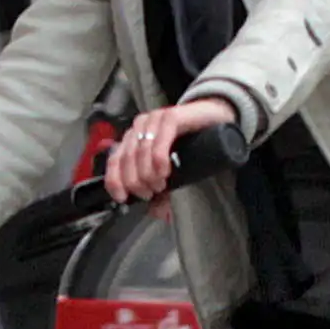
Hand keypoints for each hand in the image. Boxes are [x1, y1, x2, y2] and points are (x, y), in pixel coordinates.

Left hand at [105, 97, 237, 204]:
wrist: (216, 119)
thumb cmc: (192, 144)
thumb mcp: (172, 170)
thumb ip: (160, 188)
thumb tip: (155, 212)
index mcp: (134, 138)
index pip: (114, 160)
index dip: (115, 181)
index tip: (123, 198)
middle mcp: (140, 126)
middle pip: (126, 159)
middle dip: (136, 182)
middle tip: (150, 193)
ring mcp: (154, 119)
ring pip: (141, 152)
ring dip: (148, 174)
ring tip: (160, 185)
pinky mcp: (170, 116)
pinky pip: (159, 141)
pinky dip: (159, 161)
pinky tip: (165, 171)